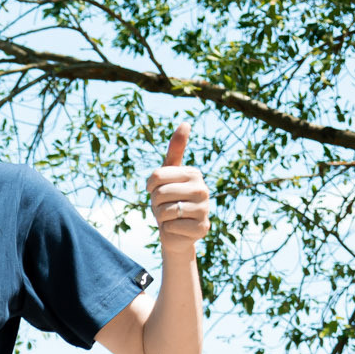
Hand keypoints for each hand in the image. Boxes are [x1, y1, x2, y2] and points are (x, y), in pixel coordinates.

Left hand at [147, 123, 210, 256]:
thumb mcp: (168, 174)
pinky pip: (171, 227)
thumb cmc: (169, 200)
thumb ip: (175, 150)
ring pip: (165, 211)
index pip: (156, 176)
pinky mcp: (202, 228)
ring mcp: (204, 209)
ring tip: (170, 218)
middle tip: (164, 207)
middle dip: (155, 204)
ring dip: (161, 217)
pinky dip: (167, 230)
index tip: (156, 191)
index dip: (149, 187)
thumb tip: (186, 122)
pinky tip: (177, 229)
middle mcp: (203, 189)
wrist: (176, 232)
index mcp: (193, 173)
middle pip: (160, 194)